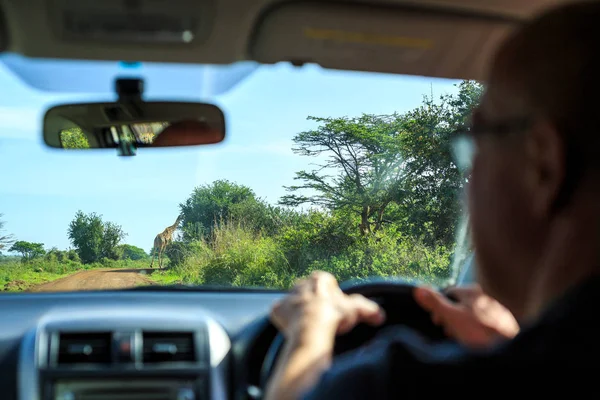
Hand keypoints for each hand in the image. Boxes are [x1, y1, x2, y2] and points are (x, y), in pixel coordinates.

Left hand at [270, 271, 385, 341]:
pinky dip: (286, 320)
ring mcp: (287, 297)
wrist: (310, 331)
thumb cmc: (333, 317)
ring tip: (309, 325)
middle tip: (323, 317)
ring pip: (294, 302)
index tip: (335, 308)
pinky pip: (280, 313)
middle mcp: (300, 284)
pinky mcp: (277, 310)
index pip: (326, 283)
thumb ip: (369, 309)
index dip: (332, 296)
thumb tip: (380, 315)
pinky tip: (294, 328)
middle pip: (308, 291)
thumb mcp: (355, 310)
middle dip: (314, 301)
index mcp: (318, 279)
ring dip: (300, 310)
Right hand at [414, 284, 518, 348]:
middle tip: (452, 333)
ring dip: (466, 326)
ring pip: (474, 314)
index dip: (440, 309)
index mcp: (470, 292)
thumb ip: (436, 304)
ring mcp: (496, 307)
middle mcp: (484, 295)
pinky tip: (481, 341)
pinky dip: (480, 331)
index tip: (438, 322)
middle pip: (461, 304)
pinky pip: (486, 323)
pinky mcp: (506, 321)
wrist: (514, 344)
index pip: (448, 295)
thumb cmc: (482, 328)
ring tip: (466, 340)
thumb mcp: (453, 317)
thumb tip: (417, 289)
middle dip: (453, 319)